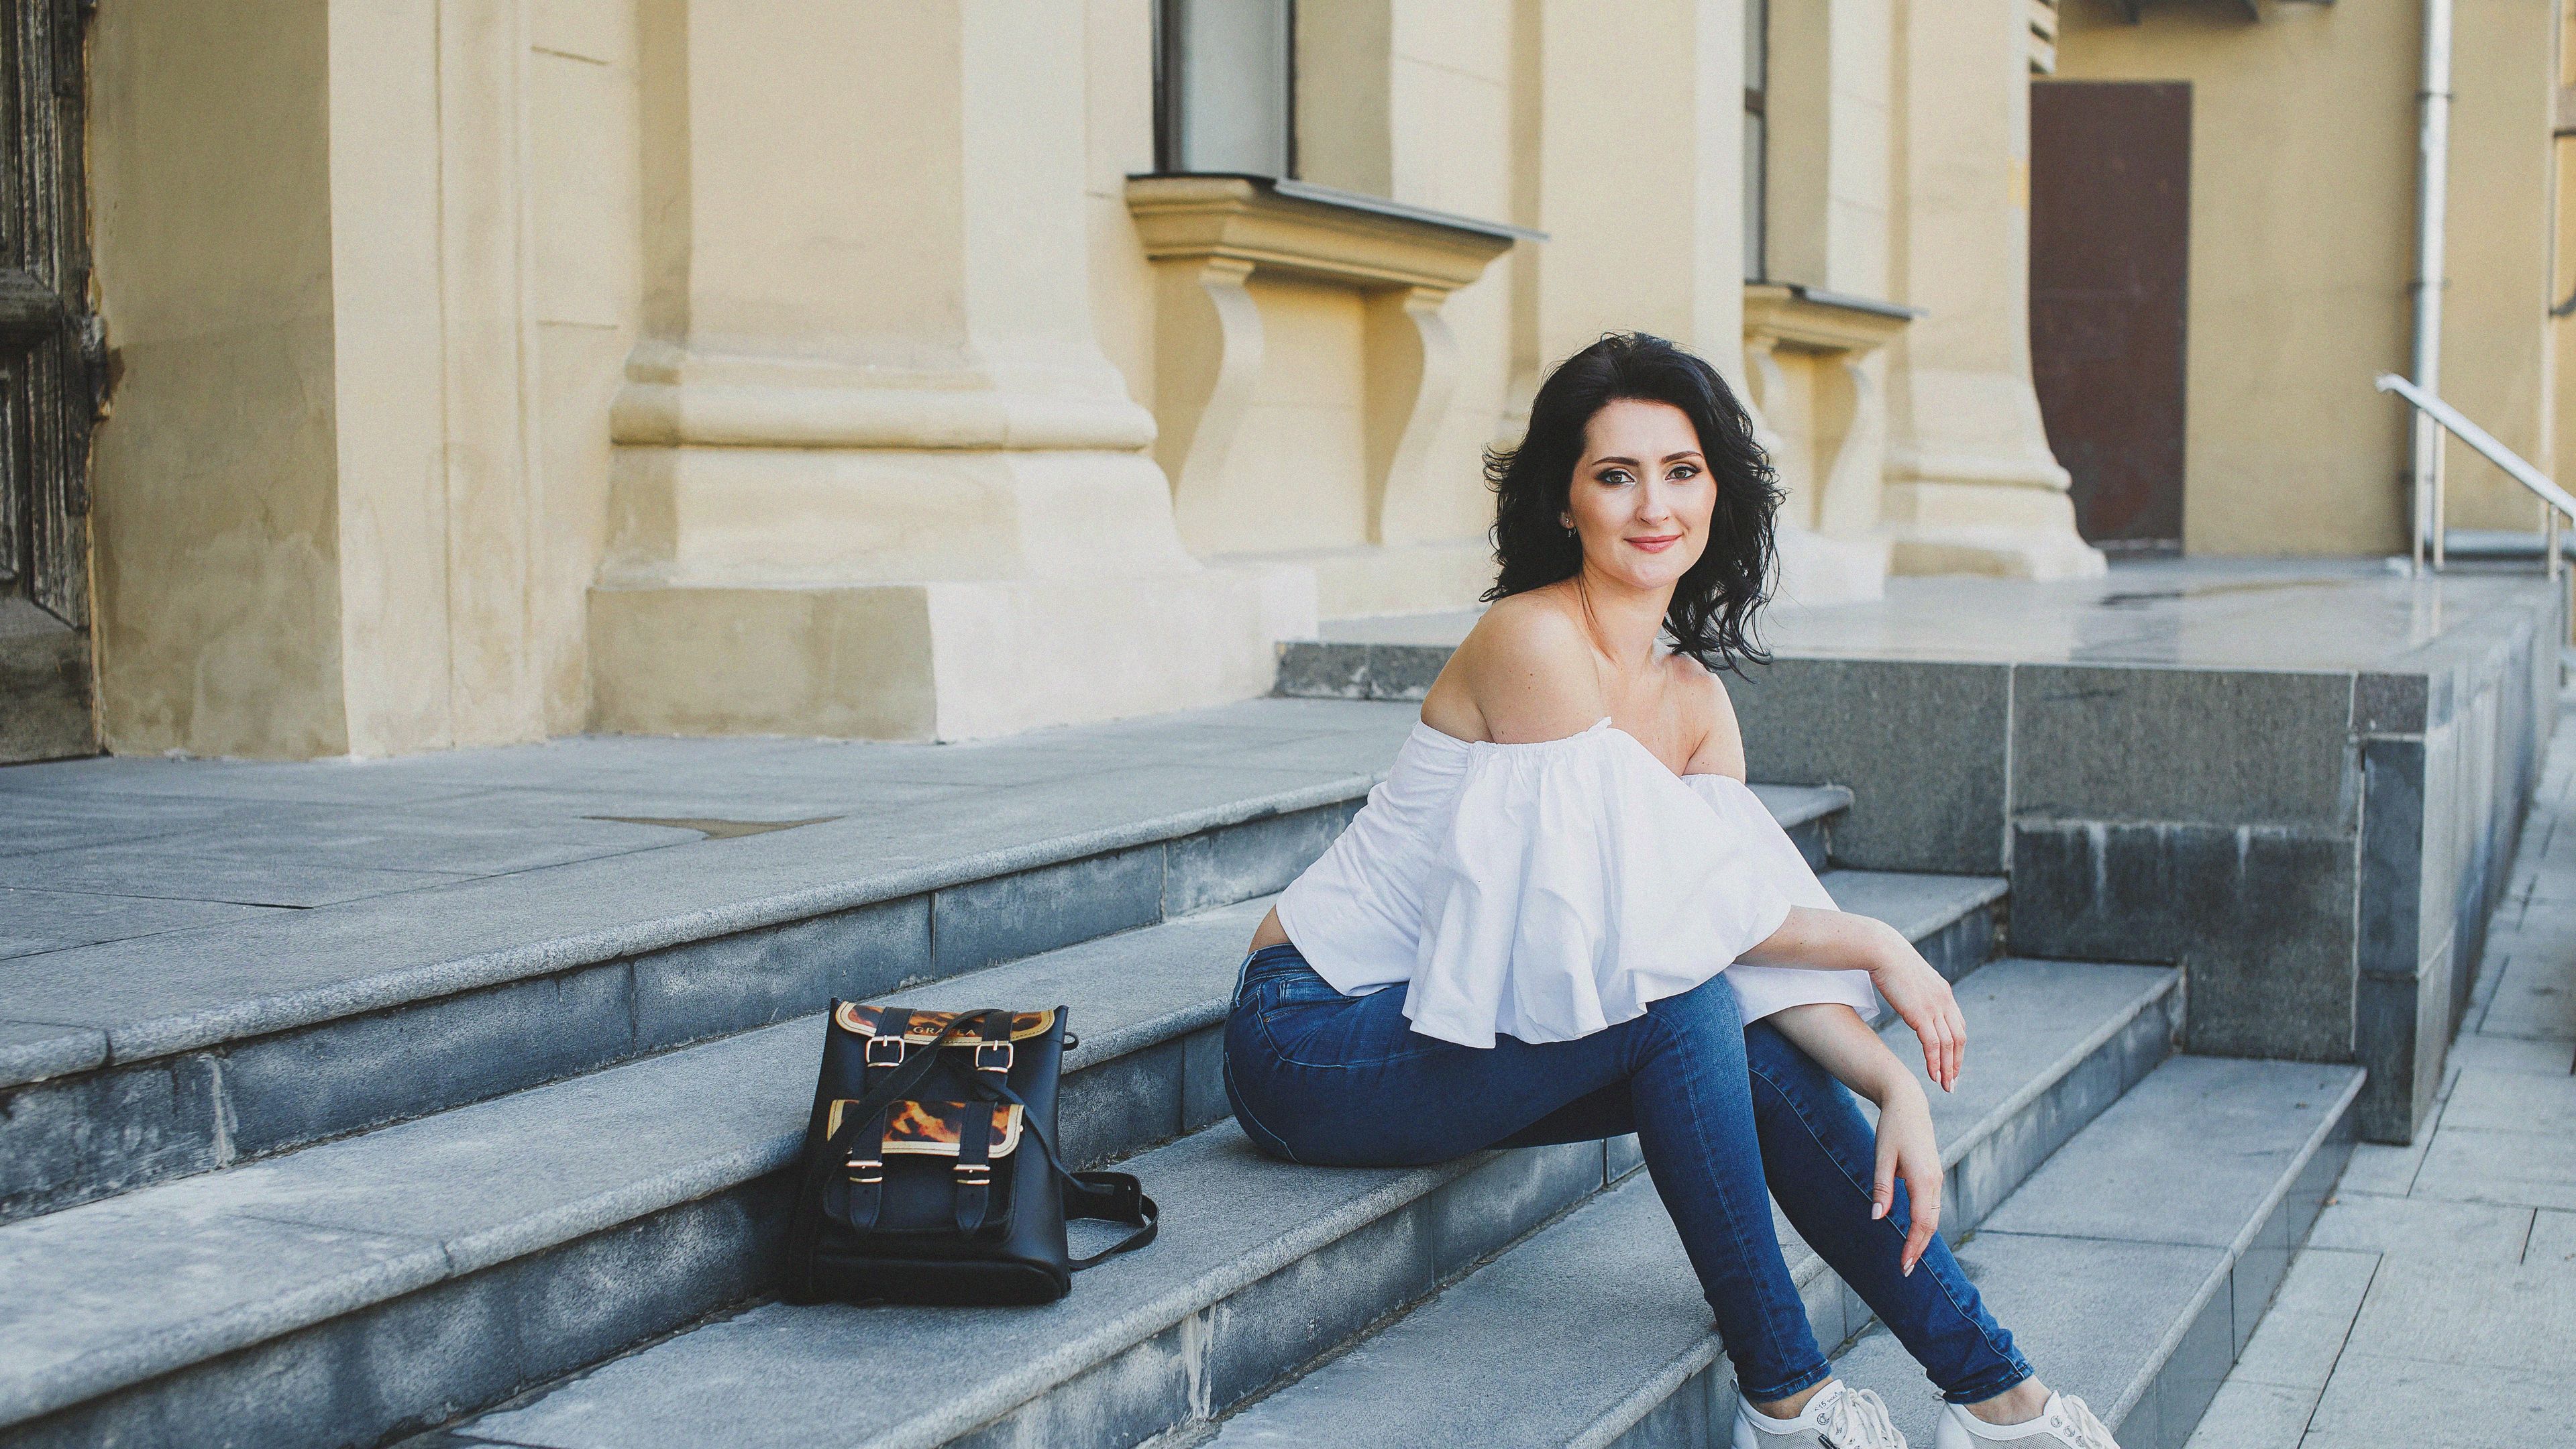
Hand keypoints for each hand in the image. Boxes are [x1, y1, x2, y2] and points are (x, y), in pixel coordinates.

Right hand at [1868, 931, 1965, 1091]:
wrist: (1882, 950)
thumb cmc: (1888, 960)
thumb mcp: (1909, 976)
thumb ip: (1916, 990)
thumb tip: (1909, 997)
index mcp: (1943, 992)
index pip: (1958, 1026)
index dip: (1957, 1047)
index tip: (1952, 1063)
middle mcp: (1944, 1001)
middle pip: (1959, 1039)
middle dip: (1957, 1063)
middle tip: (1953, 1082)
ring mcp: (1935, 1007)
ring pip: (1949, 1045)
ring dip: (1948, 1068)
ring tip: (1945, 1085)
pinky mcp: (1921, 1014)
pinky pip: (1933, 1045)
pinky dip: (1935, 1062)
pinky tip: (1933, 1076)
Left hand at [1871, 1080, 1943, 1274]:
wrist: (1908, 1103)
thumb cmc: (1892, 1128)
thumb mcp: (1881, 1156)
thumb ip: (1882, 1188)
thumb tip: (1877, 1218)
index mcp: (1924, 1179)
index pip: (1920, 1223)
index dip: (1913, 1246)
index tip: (1903, 1265)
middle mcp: (1935, 1181)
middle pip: (1931, 1224)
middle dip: (1919, 1248)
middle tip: (1905, 1270)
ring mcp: (1937, 1178)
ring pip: (1933, 1217)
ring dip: (1923, 1239)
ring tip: (1909, 1257)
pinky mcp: (1933, 1176)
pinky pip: (1932, 1207)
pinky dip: (1925, 1224)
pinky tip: (1915, 1234)